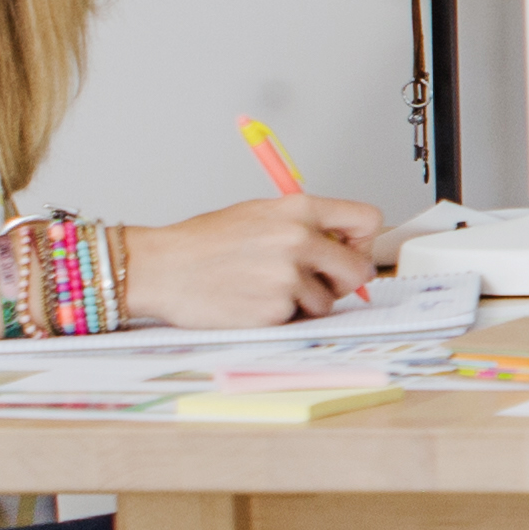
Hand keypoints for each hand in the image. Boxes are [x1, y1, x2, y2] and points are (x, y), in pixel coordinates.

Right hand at [123, 193, 383, 328]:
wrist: (161, 268)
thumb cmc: (203, 244)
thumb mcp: (258, 214)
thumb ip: (304, 226)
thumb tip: (343, 245)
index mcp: (298, 209)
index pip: (367, 219)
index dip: (363, 240)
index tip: (350, 251)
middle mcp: (299, 240)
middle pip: (359, 269)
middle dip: (343, 281)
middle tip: (318, 283)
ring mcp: (288, 277)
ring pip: (328, 302)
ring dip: (306, 303)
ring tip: (267, 289)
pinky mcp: (275, 310)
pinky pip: (299, 320)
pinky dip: (282, 317)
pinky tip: (253, 302)